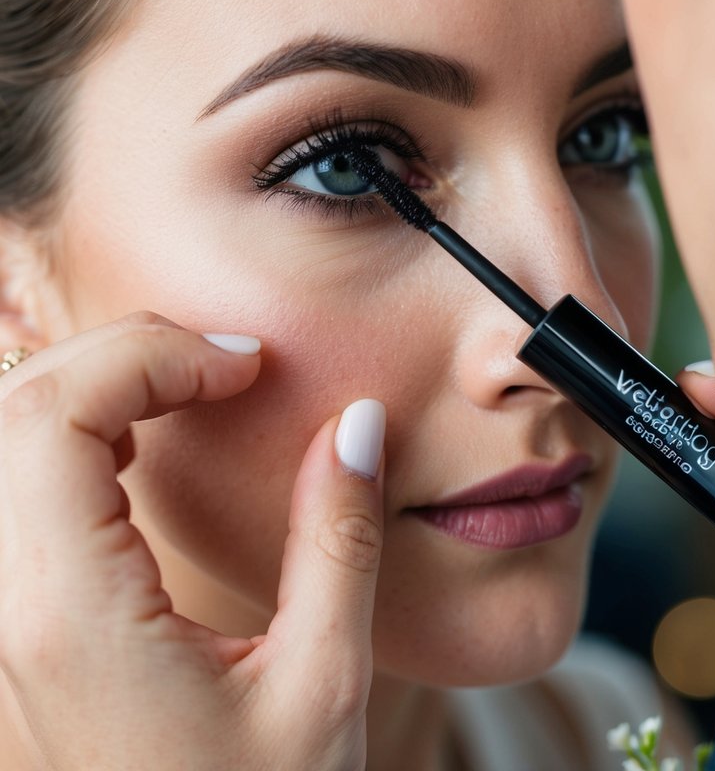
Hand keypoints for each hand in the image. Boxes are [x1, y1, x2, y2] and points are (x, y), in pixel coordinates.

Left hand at [0, 314, 385, 770]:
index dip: (152, 352)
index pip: (54, 410)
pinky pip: (10, 490)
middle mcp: (4, 612)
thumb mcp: (321, 688)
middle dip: (123, 351)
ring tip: (185, 391)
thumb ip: (339, 540)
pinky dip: (66, 433)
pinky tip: (134, 447)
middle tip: (222, 366)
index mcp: (69, 617)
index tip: (245, 366)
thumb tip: (354, 423)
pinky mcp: (9, 635)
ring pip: (1, 436)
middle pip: (16, 403)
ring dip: (88, 385)